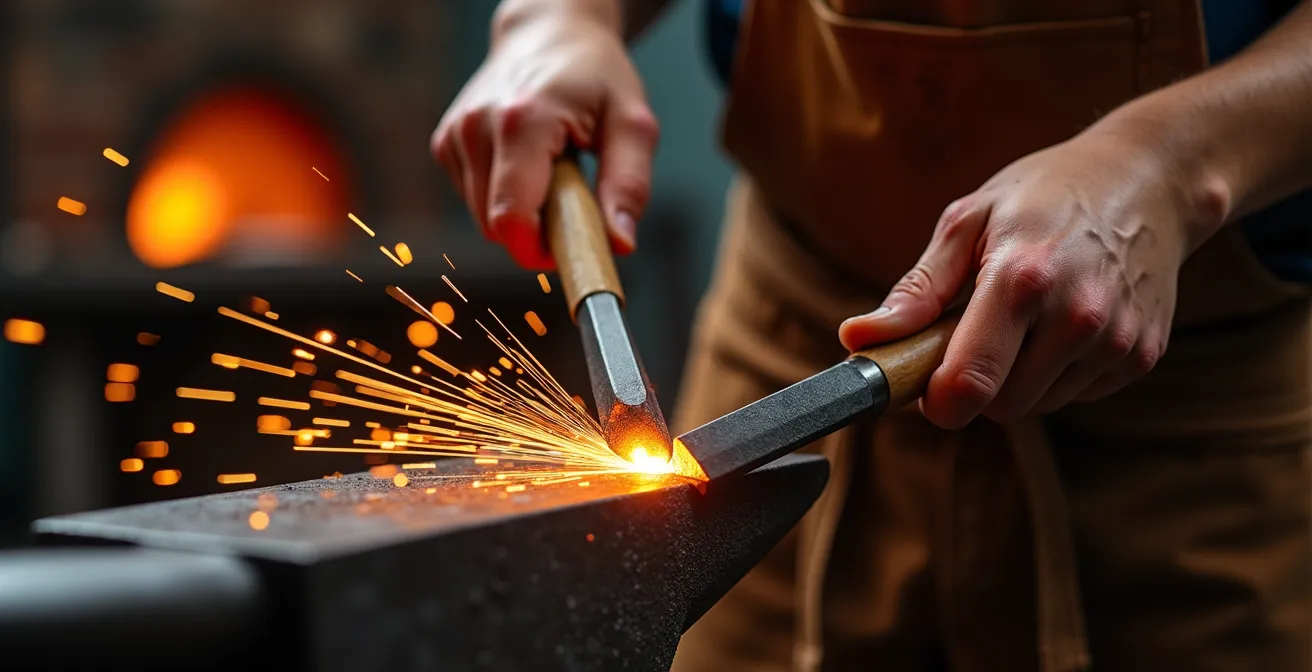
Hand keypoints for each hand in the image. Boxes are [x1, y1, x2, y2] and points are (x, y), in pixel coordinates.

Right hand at [432, 9, 657, 268]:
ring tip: (552, 172)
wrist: (548, 32)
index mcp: (523, 122)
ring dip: (522, 214)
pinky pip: (475, 201)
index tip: (572, 244)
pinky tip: (527, 164)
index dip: (540, 249)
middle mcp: (477, 127)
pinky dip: (504, 197)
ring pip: (484, 219)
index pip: (511, 220)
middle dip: (537, 233)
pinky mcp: (445, 143)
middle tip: (574, 200)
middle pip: (497, 228)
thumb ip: (629, 184)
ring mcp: (455, 135)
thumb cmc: (595, 75)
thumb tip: (620, 243)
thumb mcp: (632, 123)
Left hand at [839, 130, 1226, 427]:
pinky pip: (1076, 394)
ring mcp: (1116, 339)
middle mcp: (1078, 315)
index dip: (936, 399)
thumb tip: (857, 337)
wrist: (1149, 180)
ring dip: (1018, 378)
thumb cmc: (1045, 194)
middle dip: (977, 382)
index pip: (969, 384)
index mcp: (1022, 278)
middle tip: (977, 330)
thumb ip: (916, 290)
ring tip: (1027, 317)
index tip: (925, 380)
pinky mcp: (1141, 355)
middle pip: (1001, 406)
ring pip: (1038, 405)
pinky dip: (1058, 372)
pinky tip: (1064, 321)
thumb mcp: (969, 221)